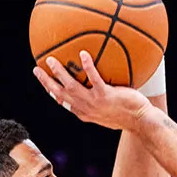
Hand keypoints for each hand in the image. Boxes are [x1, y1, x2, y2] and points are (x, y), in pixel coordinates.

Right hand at [34, 51, 151, 131]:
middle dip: (47, 82)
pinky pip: (94, 79)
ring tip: (51, 59)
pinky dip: (87, 67)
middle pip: (60, 94)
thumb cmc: (126, 115)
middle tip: (37, 69)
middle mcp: (85, 109)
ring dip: (60, 73)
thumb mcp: (107, 111)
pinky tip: (83, 54)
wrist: (139, 122)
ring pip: (71, 86)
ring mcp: (94, 103)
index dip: (51, 91)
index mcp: (83, 113)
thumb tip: (96, 87)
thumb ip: (98, 100)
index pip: (62, 102)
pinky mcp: (105, 96)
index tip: (43, 82)